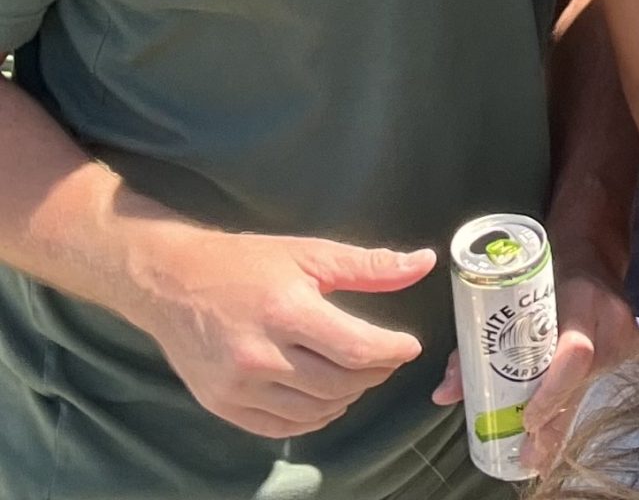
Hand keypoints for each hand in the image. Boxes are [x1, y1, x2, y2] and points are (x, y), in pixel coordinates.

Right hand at [133, 228, 434, 439]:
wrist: (173, 284)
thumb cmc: (246, 264)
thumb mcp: (310, 253)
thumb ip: (370, 266)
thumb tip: (422, 263)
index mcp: (286, 311)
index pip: (355, 348)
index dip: (391, 352)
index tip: (410, 346)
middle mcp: (260, 356)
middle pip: (338, 383)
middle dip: (374, 373)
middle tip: (387, 357)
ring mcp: (237, 387)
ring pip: (314, 410)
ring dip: (348, 396)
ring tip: (360, 373)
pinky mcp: (222, 406)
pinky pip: (281, 427)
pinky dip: (313, 417)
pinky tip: (326, 398)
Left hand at [432, 265, 638, 473]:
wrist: (595, 255)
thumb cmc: (548, 274)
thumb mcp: (514, 296)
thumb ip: (479, 343)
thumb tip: (444, 393)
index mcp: (582, 300)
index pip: (574, 353)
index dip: (552, 392)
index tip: (526, 421)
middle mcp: (612, 321)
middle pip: (586, 383)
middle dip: (555, 424)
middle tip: (528, 455)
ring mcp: (629, 337)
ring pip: (597, 391)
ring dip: (566, 423)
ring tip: (539, 454)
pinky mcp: (633, 351)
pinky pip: (605, 388)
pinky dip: (581, 410)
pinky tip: (563, 435)